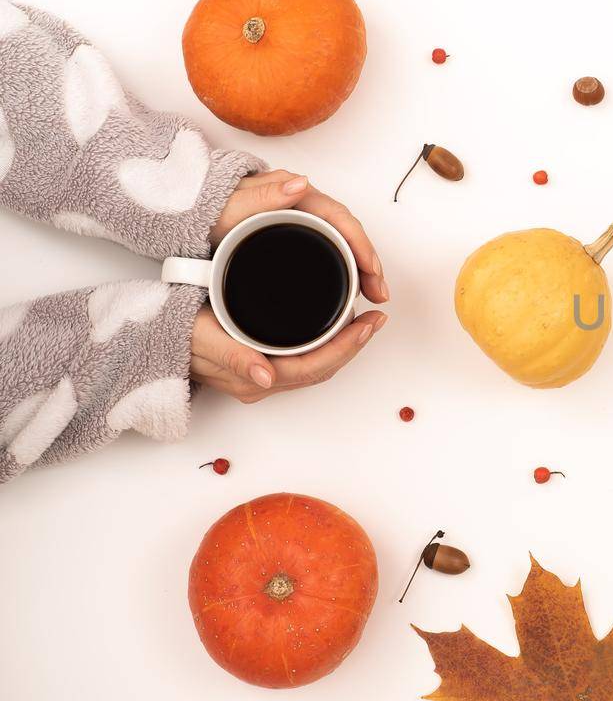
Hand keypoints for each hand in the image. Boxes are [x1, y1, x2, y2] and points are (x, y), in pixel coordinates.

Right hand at [191, 305, 387, 402]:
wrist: (147, 339)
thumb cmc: (174, 335)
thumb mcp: (202, 339)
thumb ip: (234, 357)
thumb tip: (267, 376)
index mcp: (255, 379)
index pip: (315, 367)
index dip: (347, 347)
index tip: (369, 323)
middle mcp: (262, 382)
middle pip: (323, 368)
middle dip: (354, 345)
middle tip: (377, 317)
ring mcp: (261, 376)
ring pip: (315, 366)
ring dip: (343, 345)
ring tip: (364, 320)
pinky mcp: (259, 364)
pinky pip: (303, 359)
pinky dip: (325, 344)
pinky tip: (334, 326)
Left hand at [211, 170, 388, 303]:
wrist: (184, 215)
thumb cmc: (204, 212)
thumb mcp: (229, 206)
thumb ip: (262, 196)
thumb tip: (302, 186)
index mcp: (293, 193)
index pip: (341, 219)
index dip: (362, 246)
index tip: (372, 273)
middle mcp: (301, 202)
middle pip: (349, 232)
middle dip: (370, 263)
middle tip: (379, 293)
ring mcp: (299, 218)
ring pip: (342, 241)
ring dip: (361, 267)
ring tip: (371, 293)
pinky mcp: (294, 233)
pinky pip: (330, 247)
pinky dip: (345, 266)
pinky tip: (350, 284)